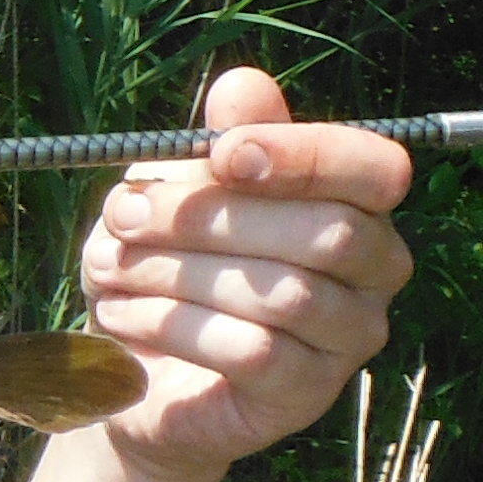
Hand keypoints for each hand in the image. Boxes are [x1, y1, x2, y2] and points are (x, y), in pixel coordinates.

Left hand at [75, 66, 413, 476]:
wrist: (138, 368)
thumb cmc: (170, 263)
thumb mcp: (181, 191)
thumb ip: (223, 142)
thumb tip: (243, 85)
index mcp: (359, 203)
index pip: (375, 168)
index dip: (306, 155)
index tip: (222, 154)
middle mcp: (375, 270)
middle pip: (328, 233)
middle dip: (213, 217)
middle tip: (124, 213)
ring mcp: (350, 339)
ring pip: (285, 295)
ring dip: (179, 273)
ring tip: (107, 266)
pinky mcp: (307, 395)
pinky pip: (254, 352)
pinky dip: (174, 326)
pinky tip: (117, 312)